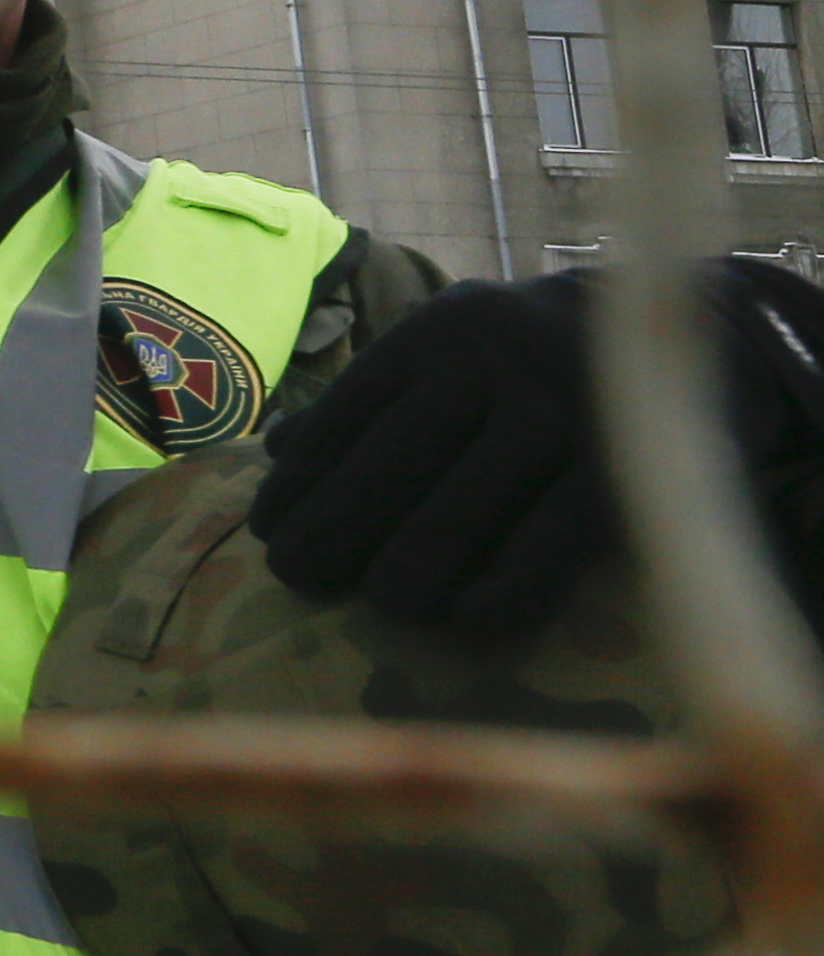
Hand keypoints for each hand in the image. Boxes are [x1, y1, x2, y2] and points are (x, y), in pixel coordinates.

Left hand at [253, 262, 823, 629]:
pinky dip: (491, 597)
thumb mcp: (451, 351)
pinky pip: (538, 554)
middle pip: (385, 472)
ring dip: (399, 577)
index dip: (300, 482)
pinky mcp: (617, 474)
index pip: (344, 418)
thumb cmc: (529, 360)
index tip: (269, 528)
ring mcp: (561, 417)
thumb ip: (371, 398)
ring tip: (380, 599)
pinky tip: (456, 622)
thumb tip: (276, 452)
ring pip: (452, 521)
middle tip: (297, 578)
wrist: (686, 334)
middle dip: (329, 536)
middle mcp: (494, 365)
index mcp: (439, 333)